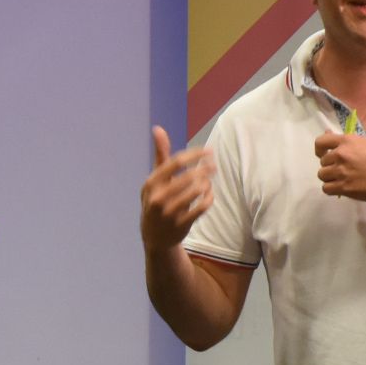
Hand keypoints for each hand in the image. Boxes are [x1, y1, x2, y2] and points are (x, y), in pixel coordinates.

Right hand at [140, 126, 214, 253]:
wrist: (154, 237)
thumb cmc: (157, 200)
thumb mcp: (155, 179)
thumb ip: (160, 154)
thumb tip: (158, 128)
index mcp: (151, 183)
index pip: (176, 162)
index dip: (196, 155)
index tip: (210, 151)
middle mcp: (157, 198)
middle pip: (189, 176)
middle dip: (205, 169)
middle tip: (214, 166)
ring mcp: (169, 212)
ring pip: (196, 191)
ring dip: (207, 184)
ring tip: (209, 182)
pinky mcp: (181, 224)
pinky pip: (202, 207)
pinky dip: (209, 198)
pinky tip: (209, 195)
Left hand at [312, 131, 365, 205]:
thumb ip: (346, 141)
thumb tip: (327, 133)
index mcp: (347, 141)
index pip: (320, 141)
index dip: (320, 149)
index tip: (324, 155)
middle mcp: (341, 154)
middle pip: (322, 162)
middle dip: (330, 166)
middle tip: (344, 170)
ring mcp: (341, 171)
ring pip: (322, 175)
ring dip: (330, 178)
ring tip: (344, 179)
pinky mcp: (343, 187)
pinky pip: (326, 189)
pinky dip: (332, 189)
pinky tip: (342, 188)